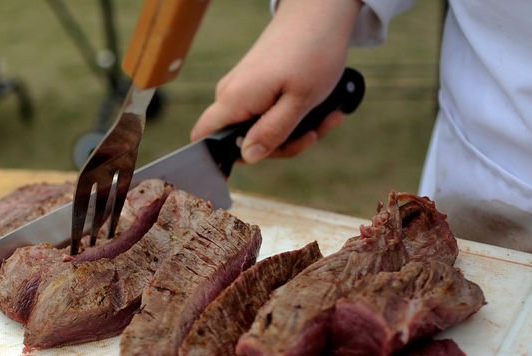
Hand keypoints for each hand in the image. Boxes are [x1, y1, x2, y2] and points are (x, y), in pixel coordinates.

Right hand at [190, 0, 361, 163]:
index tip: (253, 165)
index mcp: (234, 100)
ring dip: (296, 132)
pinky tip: (322, 110)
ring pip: (262, 129)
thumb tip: (248, 158)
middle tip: (315, 133)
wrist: (319, 14)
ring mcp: (244, 90)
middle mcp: (231, 95)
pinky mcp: (257, 86)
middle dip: (282, 145)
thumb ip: (272, 132)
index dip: (219, 160)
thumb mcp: (299, 101)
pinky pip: (269, 114)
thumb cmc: (312, 52)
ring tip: (327, 118)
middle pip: (243, 142)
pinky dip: (294, 117)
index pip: (204, 139)